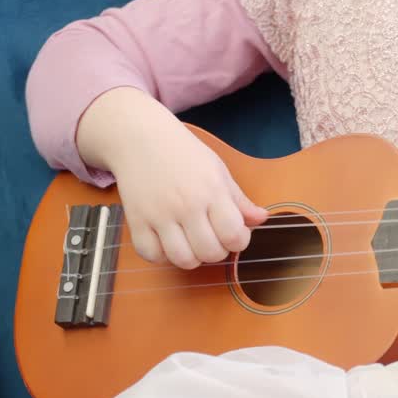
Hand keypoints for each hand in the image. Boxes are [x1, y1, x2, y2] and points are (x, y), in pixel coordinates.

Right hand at [77, 88, 269, 268]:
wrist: (140, 137)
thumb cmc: (183, 154)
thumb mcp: (218, 171)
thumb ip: (239, 199)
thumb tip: (261, 218)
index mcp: (212, 191)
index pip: (233, 235)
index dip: (239, 241)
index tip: (234, 234)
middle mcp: (186, 205)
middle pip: (210, 252)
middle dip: (217, 252)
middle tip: (212, 238)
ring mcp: (159, 214)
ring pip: (182, 259)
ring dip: (191, 258)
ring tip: (191, 243)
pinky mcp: (136, 220)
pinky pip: (151, 255)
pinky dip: (161, 256)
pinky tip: (167, 243)